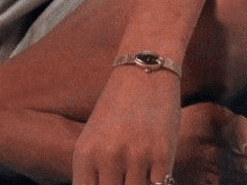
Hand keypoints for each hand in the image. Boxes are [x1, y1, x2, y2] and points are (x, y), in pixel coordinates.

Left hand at [72, 68, 180, 184]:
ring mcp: (135, 156)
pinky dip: (157, 182)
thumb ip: (95, 174)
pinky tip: (155, 169)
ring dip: (140, 183)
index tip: (110, 182)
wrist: (143, 72)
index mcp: (84, 154)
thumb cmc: (117, 110)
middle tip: (125, 173)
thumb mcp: (95, 140)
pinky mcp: (162, 154)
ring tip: (139, 166)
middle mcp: (107, 156)